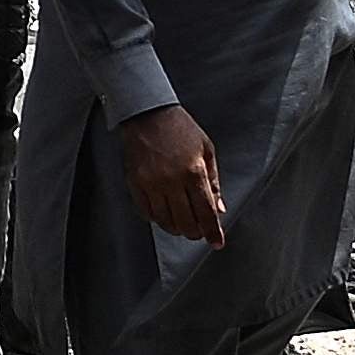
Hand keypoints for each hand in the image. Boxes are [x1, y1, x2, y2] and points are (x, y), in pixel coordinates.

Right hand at [122, 104, 228, 244]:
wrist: (147, 112)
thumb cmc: (180, 128)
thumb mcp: (206, 150)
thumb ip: (213, 181)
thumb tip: (219, 209)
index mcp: (193, 171)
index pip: (206, 213)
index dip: (213, 232)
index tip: (217, 242)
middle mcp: (172, 181)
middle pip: (186, 223)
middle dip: (196, 232)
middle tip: (199, 231)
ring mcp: (151, 183)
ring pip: (166, 221)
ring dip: (177, 228)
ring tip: (182, 223)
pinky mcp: (135, 183)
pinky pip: (147, 212)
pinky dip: (158, 219)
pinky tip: (164, 213)